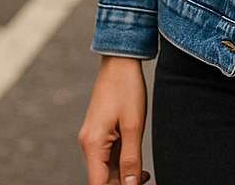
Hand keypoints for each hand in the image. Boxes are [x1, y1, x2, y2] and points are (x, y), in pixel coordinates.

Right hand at [79, 55, 150, 184]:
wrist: (121, 61)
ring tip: (145, 172)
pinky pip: (108, 155)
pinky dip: (121, 161)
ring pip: (106, 168)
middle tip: (145, 178)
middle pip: (102, 177)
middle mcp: (88, 143)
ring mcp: (93, 137)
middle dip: (122, 183)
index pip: (98, 183)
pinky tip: (138, 161)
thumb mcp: (134, 125)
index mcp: (92, 143)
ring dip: (123, 173)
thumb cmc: (127, 88)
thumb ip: (131, 158)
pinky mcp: (100, 131)